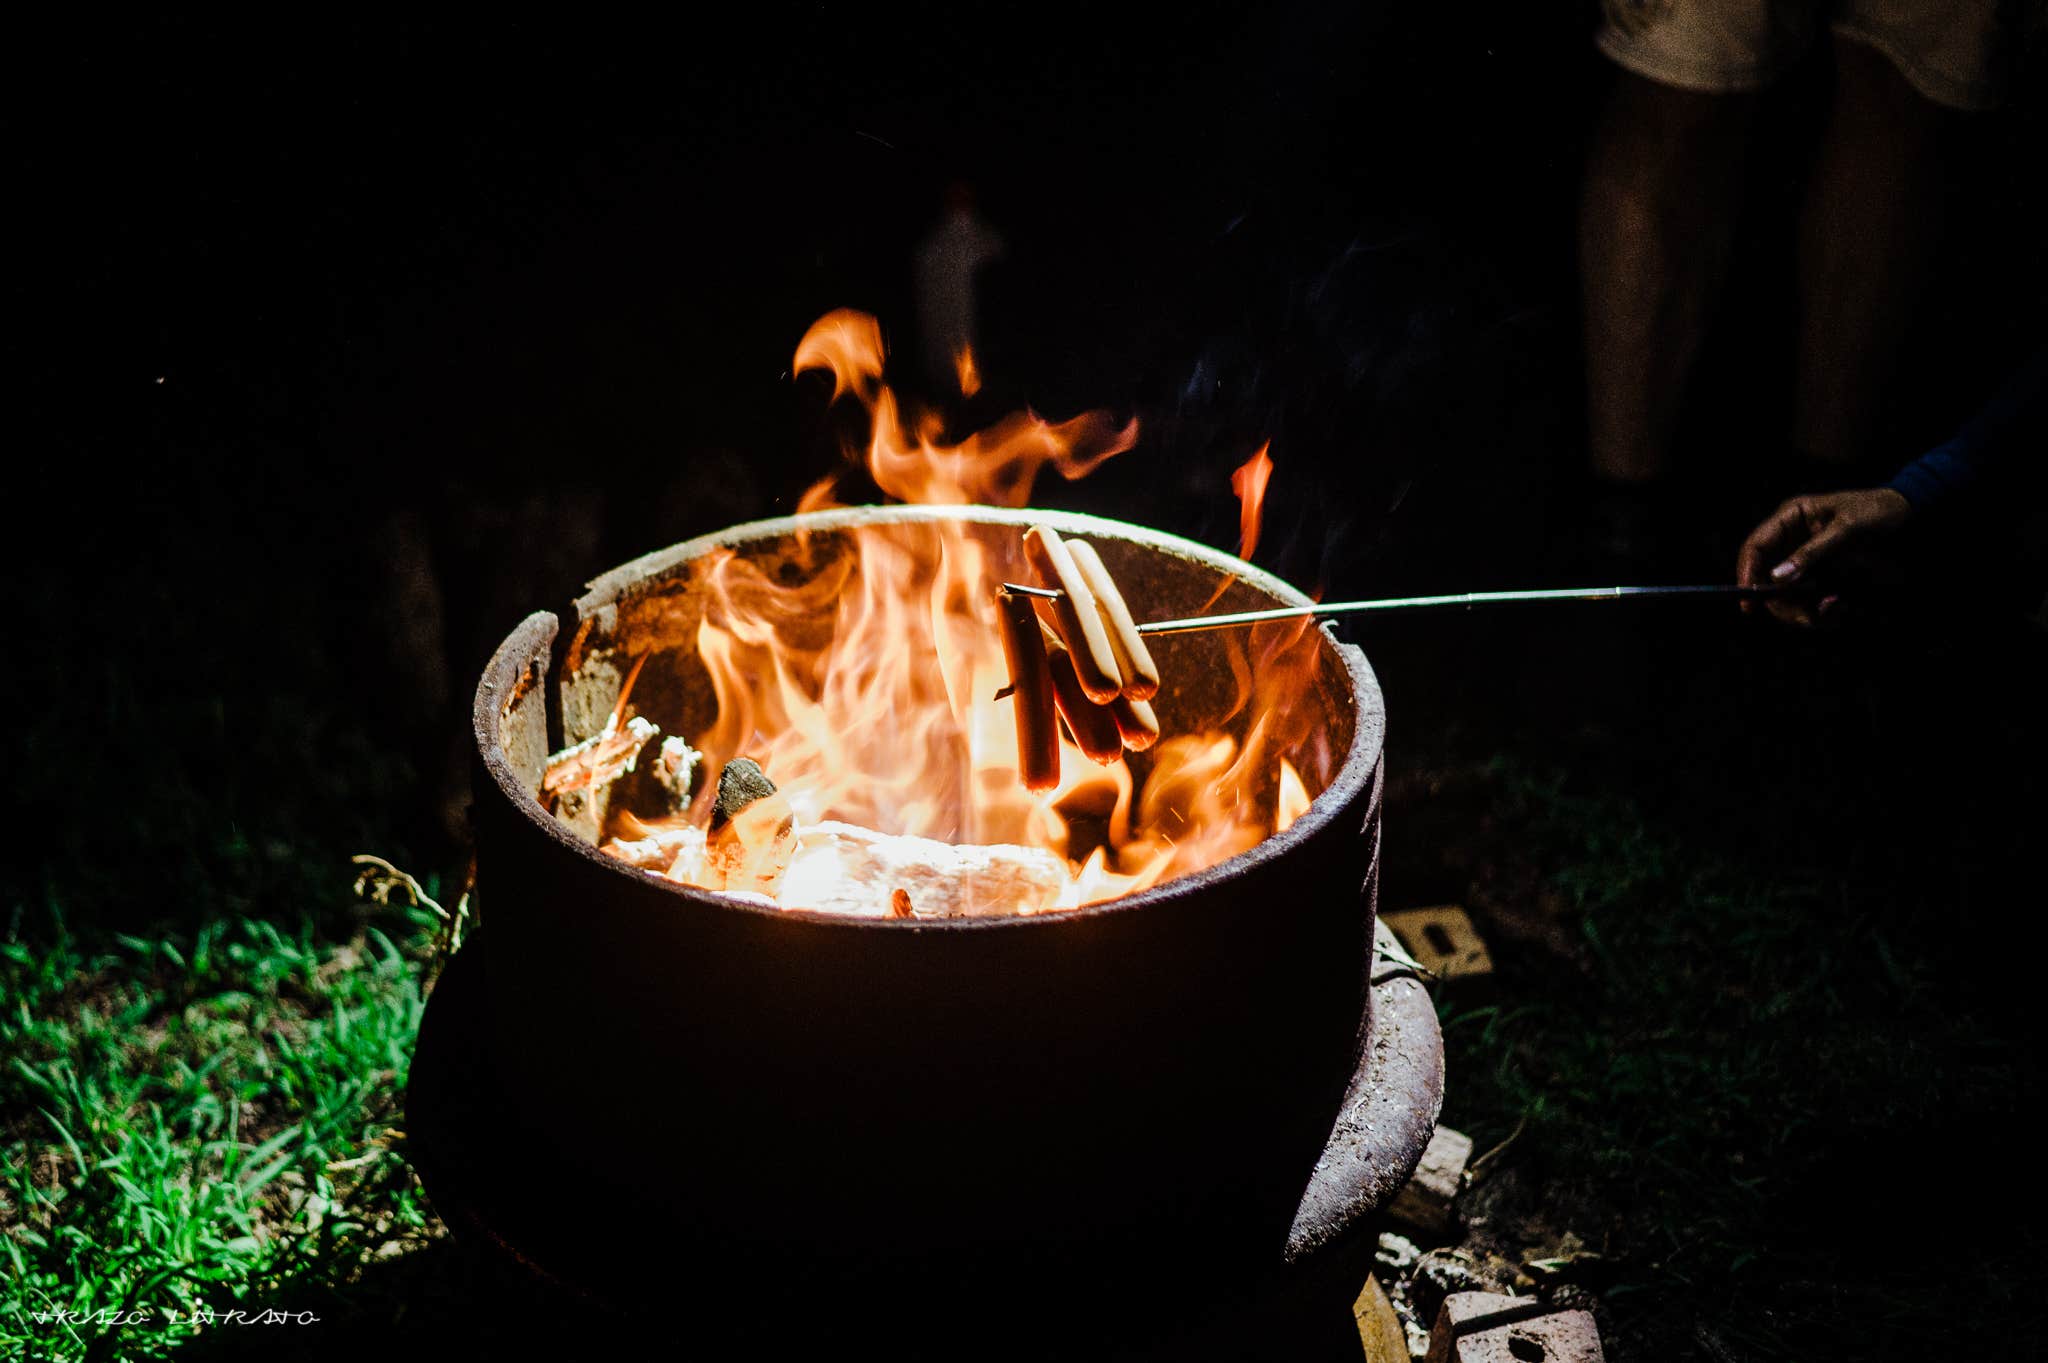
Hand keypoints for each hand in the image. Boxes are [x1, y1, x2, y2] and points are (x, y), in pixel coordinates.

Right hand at [1736, 488, 1911, 625]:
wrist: (1908, 517)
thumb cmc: (1877, 511)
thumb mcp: (1846, 528)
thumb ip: (1811, 552)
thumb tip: (1777, 579)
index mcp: (1790, 518)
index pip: (1755, 546)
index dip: (1747, 573)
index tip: (1748, 601)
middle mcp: (1791, 540)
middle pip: (1766, 578)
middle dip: (1781, 602)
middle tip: (1803, 618)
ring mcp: (1804, 560)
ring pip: (1786, 596)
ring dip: (1804, 611)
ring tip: (1835, 609)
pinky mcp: (1819, 577)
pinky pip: (1807, 601)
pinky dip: (1820, 612)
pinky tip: (1838, 607)